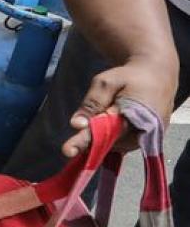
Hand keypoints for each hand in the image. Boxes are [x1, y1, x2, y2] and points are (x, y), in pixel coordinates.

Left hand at [59, 58, 175, 158]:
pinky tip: (110, 125)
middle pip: (111, 143)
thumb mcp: (106, 82)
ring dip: (103, 138)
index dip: (85, 141)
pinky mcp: (149, 141)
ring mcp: (149, 139)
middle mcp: (147, 132)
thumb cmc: (129, 77)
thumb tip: (76, 125)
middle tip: (81, 128)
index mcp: (137, 115)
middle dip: (92, 139)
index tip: (68, 150)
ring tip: (106, 116)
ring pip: (116, 146)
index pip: (107, 132)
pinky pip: (124, 145)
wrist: (157, 76)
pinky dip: (112, 139)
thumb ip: (92, 103)